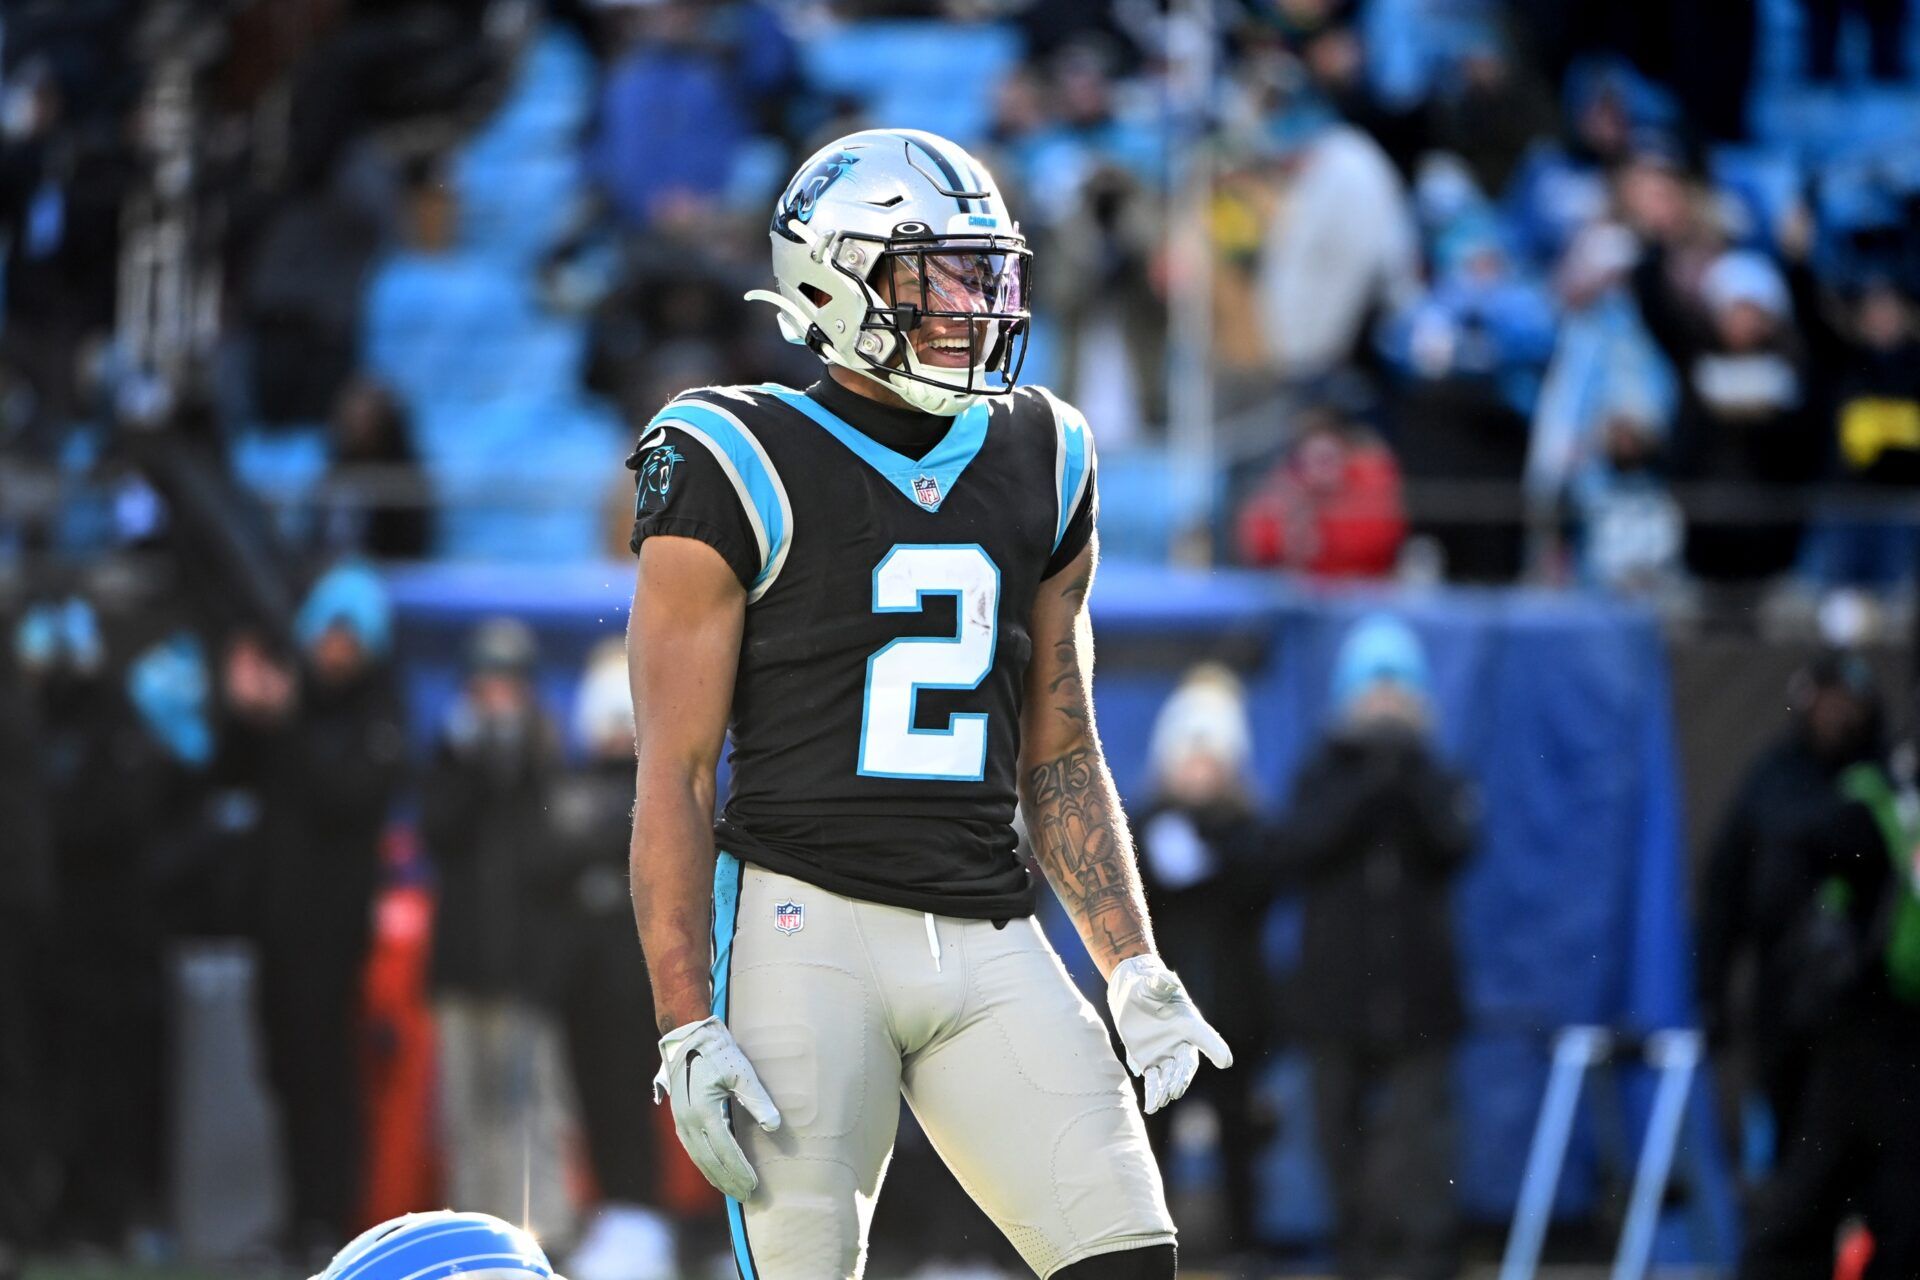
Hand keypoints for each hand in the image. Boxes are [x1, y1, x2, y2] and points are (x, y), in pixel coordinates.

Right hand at [652, 1016, 781, 1198]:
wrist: (689, 1037)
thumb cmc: (718, 1053)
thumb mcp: (741, 1072)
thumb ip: (757, 1100)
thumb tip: (774, 1126)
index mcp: (703, 1112)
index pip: (725, 1151)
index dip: (740, 1171)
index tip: (755, 1186)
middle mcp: (688, 1121)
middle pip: (710, 1161)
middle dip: (729, 1181)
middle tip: (748, 1197)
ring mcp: (681, 1121)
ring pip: (699, 1159)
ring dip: (716, 1177)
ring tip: (733, 1192)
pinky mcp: (680, 1118)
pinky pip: (693, 1150)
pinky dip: (705, 1165)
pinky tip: (715, 1172)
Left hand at [1107, 955, 1232, 1113]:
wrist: (1131, 993)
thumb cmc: (1148, 985)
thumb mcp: (1152, 983)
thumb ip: (1160, 984)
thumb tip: (1166, 979)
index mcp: (1188, 1024)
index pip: (1205, 1037)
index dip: (1215, 1049)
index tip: (1225, 1061)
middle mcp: (1180, 1043)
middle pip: (1186, 1064)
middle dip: (1181, 1077)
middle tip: (1174, 1089)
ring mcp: (1165, 1054)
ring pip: (1170, 1077)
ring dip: (1166, 1090)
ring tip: (1159, 1101)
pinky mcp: (1149, 1062)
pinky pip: (1154, 1080)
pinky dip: (1153, 1093)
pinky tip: (1150, 1105)